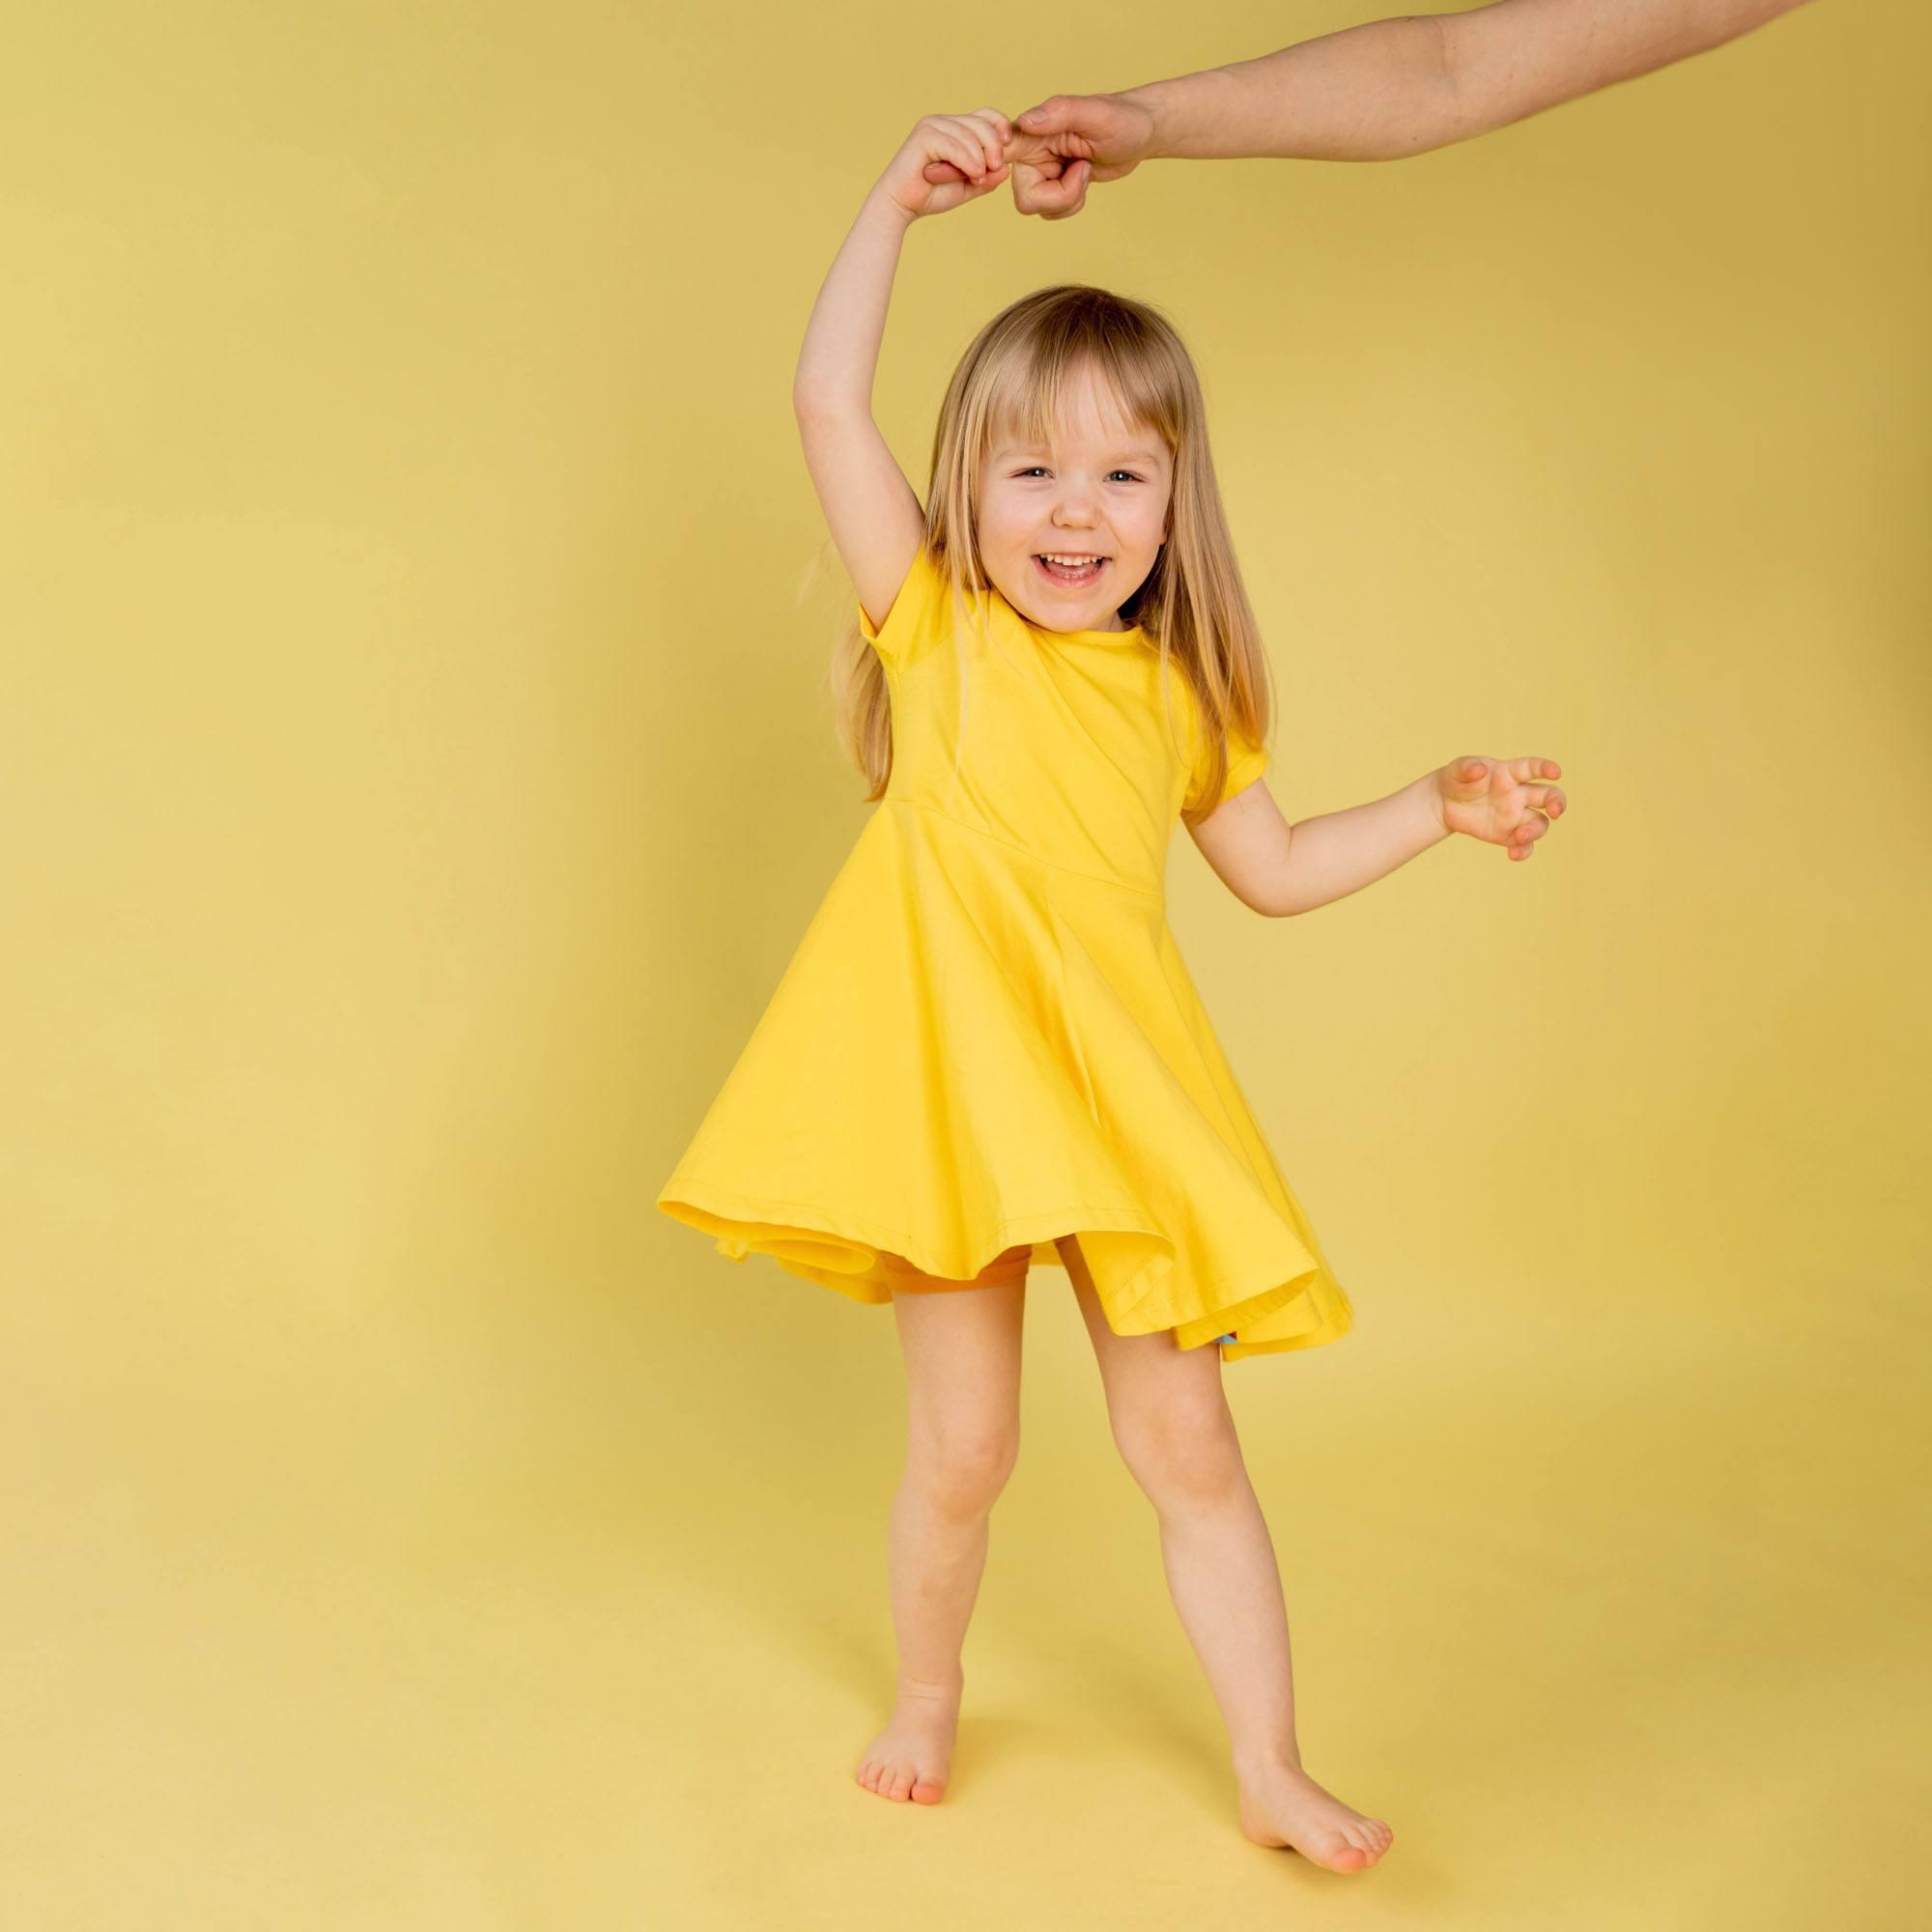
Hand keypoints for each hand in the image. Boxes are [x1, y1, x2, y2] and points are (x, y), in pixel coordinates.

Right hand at [883, 110, 1012, 218]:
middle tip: (996, 168)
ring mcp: (932, 125)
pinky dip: (967, 159)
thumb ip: (986, 177)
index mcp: (954, 128)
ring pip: (969, 133)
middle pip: (981, 122)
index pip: (985, 115)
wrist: (901, 205)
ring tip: (979, 178)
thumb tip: (1005, 168)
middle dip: (993, 145)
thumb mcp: (967, 186)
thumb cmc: (931, 195)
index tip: (1008, 147)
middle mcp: (943, 121)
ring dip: (980, 157)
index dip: (1000, 126)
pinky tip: (973, 173)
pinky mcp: (923, 136)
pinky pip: (954, 144)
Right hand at [1001, 91, 1158, 218]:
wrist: (1140, 133)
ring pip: (1039, 209)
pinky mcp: (1054, 187)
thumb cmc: (1121, 118)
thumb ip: (1058, 113)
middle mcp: (1030, 155)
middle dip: (1059, 196)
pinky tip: (1083, 180)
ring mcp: (1041, 173)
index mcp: (1031, 133)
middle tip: (1082, 172)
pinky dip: (1072, 204)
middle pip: (1025, 199)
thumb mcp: (1094, 113)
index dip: (990, 167)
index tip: (1000, 172)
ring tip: (1085, 171)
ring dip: (1069, 199)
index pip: (995, 151)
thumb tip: (1025, 121)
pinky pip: (1052, 212)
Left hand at [1433, 755, 1566, 860]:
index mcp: (1510, 773)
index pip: (1532, 768)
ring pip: (1539, 823)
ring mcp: (1516, 816)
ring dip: (1535, 831)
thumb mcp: (1457, 770)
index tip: (1555, 772)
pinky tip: (1514, 854)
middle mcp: (1519, 794)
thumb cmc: (1457, 779)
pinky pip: (1524, 845)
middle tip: (1555, 811)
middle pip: (1548, 796)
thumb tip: (1480, 770)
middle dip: (1557, 802)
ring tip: (1521, 836)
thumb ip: (1467, 767)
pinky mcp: (1508, 835)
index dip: (1545, 768)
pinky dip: (1524, 851)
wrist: (1444, 803)